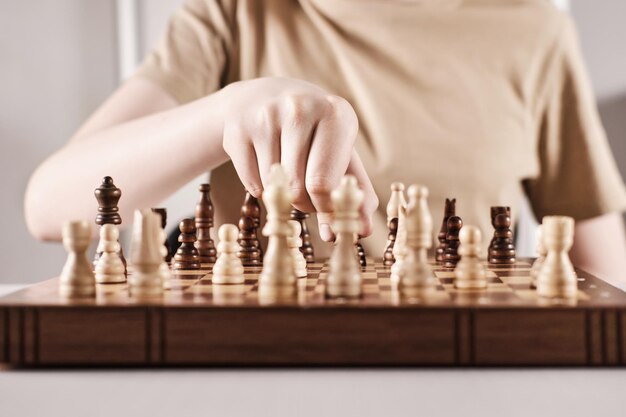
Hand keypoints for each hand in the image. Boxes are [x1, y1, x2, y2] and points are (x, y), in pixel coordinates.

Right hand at [221, 77, 377, 240]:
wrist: (265, 98)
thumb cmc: (314, 135)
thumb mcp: (341, 155)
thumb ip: (356, 193)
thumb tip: (364, 230)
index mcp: (336, 114)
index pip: (324, 184)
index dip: (326, 207)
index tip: (327, 209)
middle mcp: (300, 108)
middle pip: (297, 189)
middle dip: (304, 204)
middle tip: (307, 195)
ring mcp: (265, 116)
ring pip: (273, 188)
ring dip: (282, 195)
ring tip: (288, 175)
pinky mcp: (237, 129)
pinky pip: (251, 184)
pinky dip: (260, 189)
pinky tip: (266, 167)